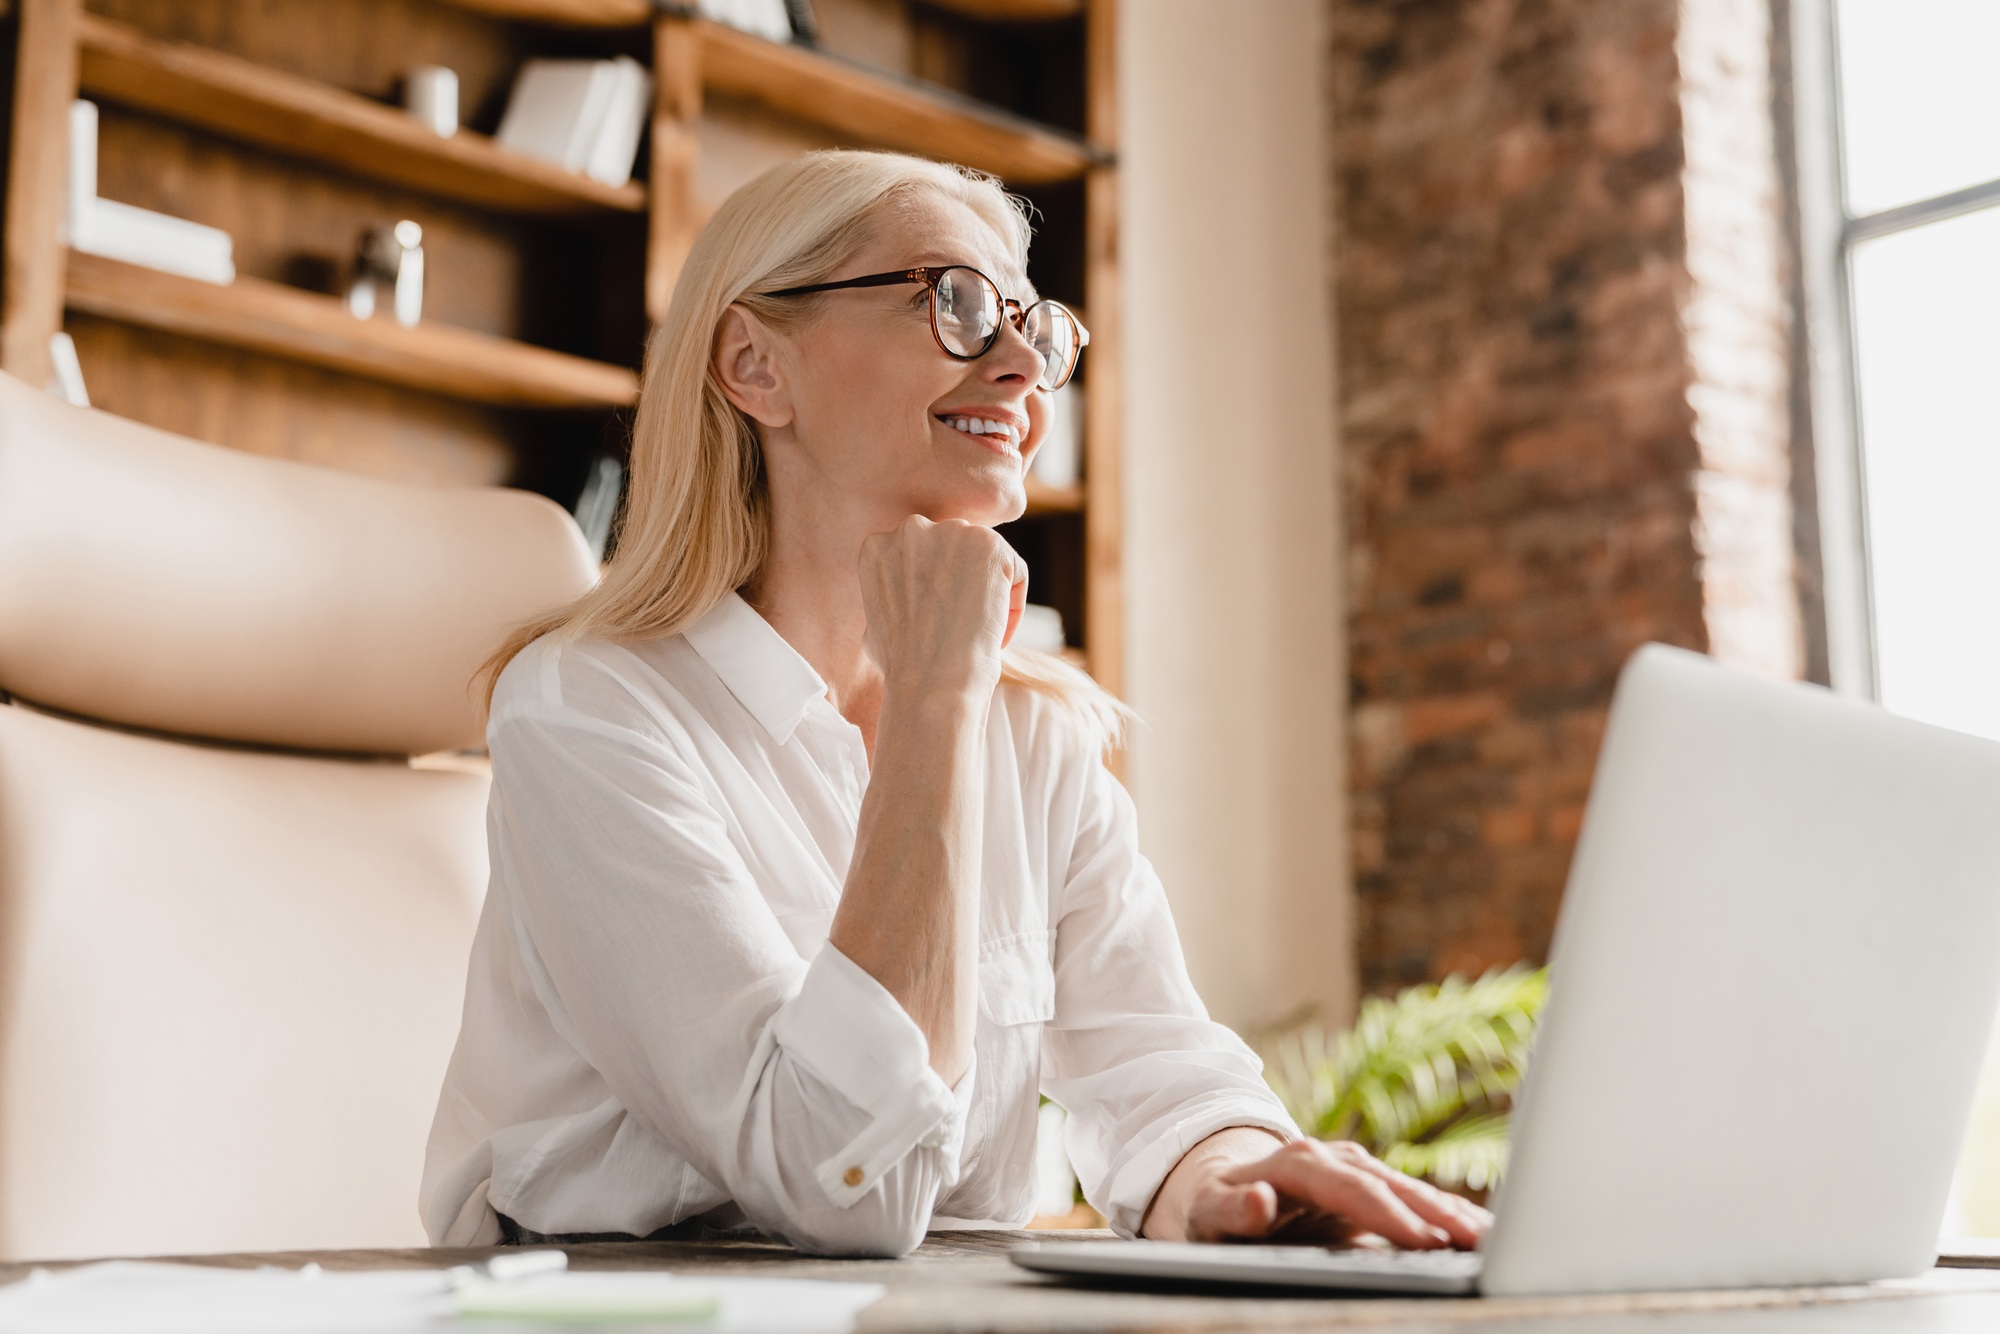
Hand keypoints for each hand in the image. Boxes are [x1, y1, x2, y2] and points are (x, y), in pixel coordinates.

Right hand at [858, 516, 1027, 699]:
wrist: (932, 680)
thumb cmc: (902, 668)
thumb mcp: (876, 626)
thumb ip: (891, 599)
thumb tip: (905, 602)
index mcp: (877, 547)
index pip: (920, 557)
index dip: (933, 592)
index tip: (939, 624)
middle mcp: (911, 530)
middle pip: (953, 551)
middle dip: (962, 585)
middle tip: (965, 627)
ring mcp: (952, 533)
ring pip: (985, 560)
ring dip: (989, 594)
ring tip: (981, 634)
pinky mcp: (990, 545)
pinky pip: (1014, 572)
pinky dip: (1013, 604)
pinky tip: (999, 634)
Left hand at [1176, 1138, 1490, 1250]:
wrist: (1218, 1183)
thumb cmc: (1214, 1206)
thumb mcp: (1210, 1211)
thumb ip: (1235, 1209)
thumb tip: (1259, 1198)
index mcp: (1296, 1163)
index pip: (1351, 1189)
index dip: (1388, 1215)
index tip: (1424, 1242)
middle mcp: (1330, 1160)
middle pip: (1389, 1185)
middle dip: (1434, 1213)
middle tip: (1476, 1242)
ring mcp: (1351, 1170)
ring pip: (1407, 1188)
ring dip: (1448, 1212)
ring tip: (1488, 1238)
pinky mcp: (1365, 1187)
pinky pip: (1409, 1198)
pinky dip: (1443, 1212)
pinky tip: (1476, 1229)